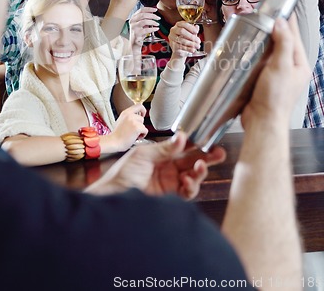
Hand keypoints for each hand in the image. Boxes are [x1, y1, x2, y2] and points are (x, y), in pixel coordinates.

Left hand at [87, 131, 225, 199]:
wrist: (114, 194)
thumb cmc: (123, 172)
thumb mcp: (143, 155)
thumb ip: (164, 149)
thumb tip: (182, 137)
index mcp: (161, 154)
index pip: (183, 147)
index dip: (196, 143)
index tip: (207, 138)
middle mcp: (168, 167)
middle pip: (192, 161)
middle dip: (206, 157)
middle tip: (219, 153)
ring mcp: (170, 182)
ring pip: (193, 176)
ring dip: (200, 171)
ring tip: (201, 166)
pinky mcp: (171, 197)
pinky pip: (187, 192)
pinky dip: (191, 186)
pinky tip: (189, 181)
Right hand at [109, 104, 147, 151]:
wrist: (113, 142)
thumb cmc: (116, 134)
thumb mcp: (121, 120)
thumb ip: (129, 117)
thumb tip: (138, 116)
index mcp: (126, 112)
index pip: (139, 105)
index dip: (143, 110)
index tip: (141, 116)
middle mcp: (129, 115)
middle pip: (142, 118)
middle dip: (139, 125)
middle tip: (134, 130)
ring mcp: (133, 121)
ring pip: (143, 125)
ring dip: (140, 131)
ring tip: (133, 134)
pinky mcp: (137, 127)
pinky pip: (145, 131)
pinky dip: (142, 135)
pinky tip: (135, 138)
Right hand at [129, 7, 159, 47]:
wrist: (133, 43)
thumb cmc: (138, 33)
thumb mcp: (141, 24)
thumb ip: (145, 18)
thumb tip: (152, 13)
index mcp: (133, 17)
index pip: (141, 10)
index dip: (149, 9)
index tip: (155, 9)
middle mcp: (132, 21)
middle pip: (143, 15)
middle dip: (152, 15)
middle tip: (158, 18)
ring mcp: (134, 28)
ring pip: (144, 21)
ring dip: (153, 22)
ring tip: (157, 24)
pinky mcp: (137, 34)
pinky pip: (146, 30)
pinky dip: (152, 29)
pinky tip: (156, 29)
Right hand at [169, 21, 200, 58]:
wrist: (181, 50)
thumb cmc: (186, 39)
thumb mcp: (191, 34)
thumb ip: (194, 30)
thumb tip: (197, 27)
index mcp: (178, 25)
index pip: (183, 24)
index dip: (191, 28)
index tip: (196, 32)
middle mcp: (173, 30)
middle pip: (181, 31)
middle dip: (191, 36)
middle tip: (198, 40)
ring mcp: (172, 38)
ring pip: (181, 40)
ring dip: (191, 43)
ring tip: (197, 46)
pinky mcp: (172, 45)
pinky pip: (180, 47)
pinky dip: (188, 48)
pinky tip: (193, 49)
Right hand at [241, 15, 310, 128]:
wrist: (262, 121)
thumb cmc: (274, 98)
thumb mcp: (281, 67)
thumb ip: (283, 44)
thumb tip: (281, 23)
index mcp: (299, 65)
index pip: (293, 37)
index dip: (287, 22)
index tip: (280, 9)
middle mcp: (289, 69)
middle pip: (281, 43)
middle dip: (273, 30)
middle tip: (262, 17)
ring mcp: (275, 75)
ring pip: (269, 53)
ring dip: (262, 42)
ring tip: (253, 30)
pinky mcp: (262, 81)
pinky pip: (259, 63)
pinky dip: (253, 55)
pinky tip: (245, 50)